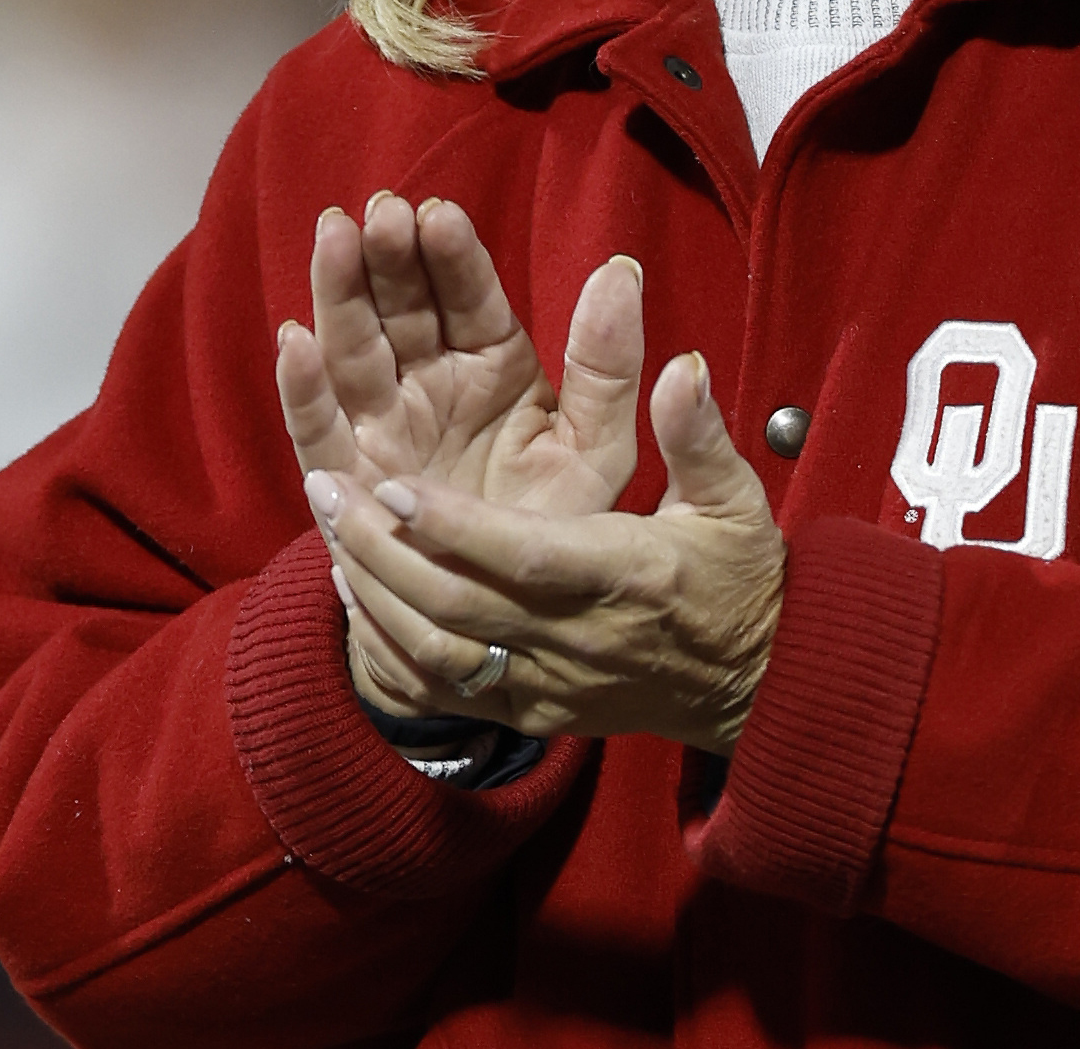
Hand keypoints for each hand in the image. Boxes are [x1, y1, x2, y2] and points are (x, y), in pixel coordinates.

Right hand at [275, 193, 642, 517]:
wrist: (501, 624)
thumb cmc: (557, 528)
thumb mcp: (598, 449)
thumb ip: (609, 369)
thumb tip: (622, 270)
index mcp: (495, 366)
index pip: (470, 297)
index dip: (452, 256)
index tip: (439, 213)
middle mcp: (431, 382)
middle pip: (402, 307)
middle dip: (390, 257)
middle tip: (379, 211)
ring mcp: (382, 423)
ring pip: (353, 346)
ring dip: (338, 292)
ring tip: (332, 237)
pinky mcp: (341, 474)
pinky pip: (316, 424)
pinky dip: (302, 385)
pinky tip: (294, 339)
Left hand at [306, 350, 785, 754]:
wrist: (752, 689)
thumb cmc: (741, 580)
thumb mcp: (734, 501)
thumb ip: (697, 433)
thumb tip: (682, 365)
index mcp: (627, 576)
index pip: (525, 557)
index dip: (453, 528)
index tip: (394, 483)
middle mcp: (577, 639)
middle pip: (458, 606)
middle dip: (382, 548)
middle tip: (327, 488)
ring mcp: (547, 687)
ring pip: (437, 651)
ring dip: (373, 589)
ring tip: (328, 523)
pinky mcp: (530, 714)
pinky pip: (444, 685)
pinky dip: (392, 636)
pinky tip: (358, 584)